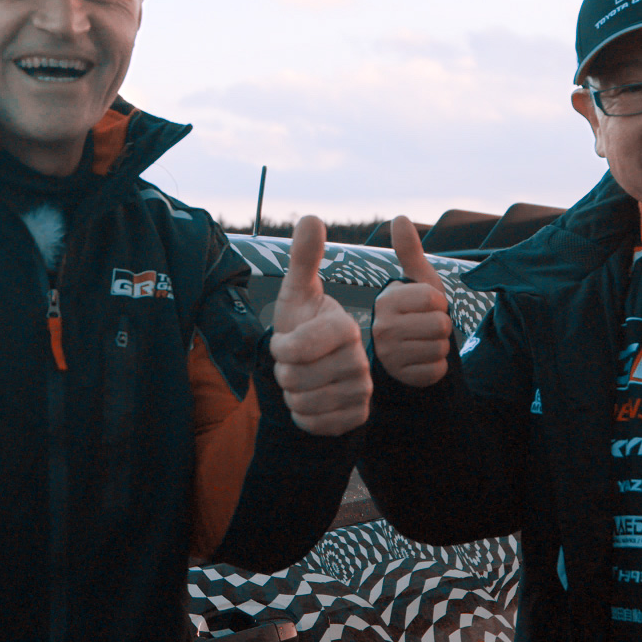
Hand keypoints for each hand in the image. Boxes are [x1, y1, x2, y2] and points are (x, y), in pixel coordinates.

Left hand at [270, 216, 371, 434]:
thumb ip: (303, 258)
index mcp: (345, 328)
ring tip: (304, 382)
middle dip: (285, 375)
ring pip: (304, 404)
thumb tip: (311, 216)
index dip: (280, 349)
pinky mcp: (357, 417)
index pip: (294, 349)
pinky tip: (313, 403)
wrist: (315, 373)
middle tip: (296, 366)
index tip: (285, 344)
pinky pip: (316, 424)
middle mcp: (361, 360)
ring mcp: (362, 391)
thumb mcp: (297, 293)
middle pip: (295, 380)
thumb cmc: (301, 328)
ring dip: (293, 397)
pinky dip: (304, 418)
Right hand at [372, 216, 451, 387]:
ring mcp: (390, 356)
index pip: (434, 299)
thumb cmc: (413, 313)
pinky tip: (421, 362)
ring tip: (423, 344)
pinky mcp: (402, 378)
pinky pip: (437, 370)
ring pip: (441, 348)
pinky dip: (436, 367)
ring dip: (440, 347)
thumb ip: (409, 251)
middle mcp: (382, 328)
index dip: (439, 303)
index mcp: (386, 301)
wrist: (402, 354)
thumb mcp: (415, 282)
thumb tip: (399, 217)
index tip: (425, 307)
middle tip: (425, 328)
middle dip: (442, 327)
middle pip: (441, 325)